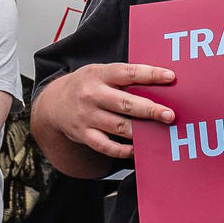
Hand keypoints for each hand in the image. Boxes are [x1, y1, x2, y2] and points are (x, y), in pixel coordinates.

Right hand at [39, 62, 176, 160]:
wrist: (53, 102)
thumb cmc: (85, 85)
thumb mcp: (100, 73)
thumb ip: (123, 78)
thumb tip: (158, 86)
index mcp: (99, 74)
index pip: (128, 72)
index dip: (150, 74)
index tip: (170, 77)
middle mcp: (92, 95)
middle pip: (125, 103)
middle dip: (150, 109)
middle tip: (169, 114)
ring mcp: (87, 116)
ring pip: (118, 126)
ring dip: (141, 131)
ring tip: (158, 133)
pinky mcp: (84, 135)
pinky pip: (106, 146)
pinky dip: (123, 150)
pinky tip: (137, 149)